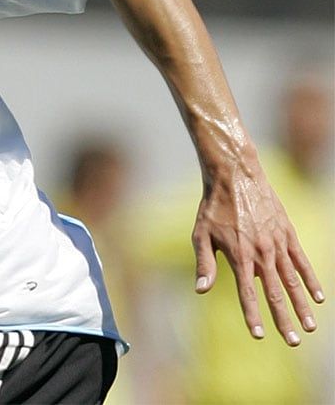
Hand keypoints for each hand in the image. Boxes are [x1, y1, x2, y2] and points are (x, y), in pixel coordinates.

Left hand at [193, 159, 323, 345]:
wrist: (235, 176)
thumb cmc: (213, 207)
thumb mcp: (200, 234)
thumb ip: (204, 263)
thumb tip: (201, 290)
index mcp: (239, 256)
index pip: (248, 294)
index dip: (253, 316)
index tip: (260, 336)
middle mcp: (261, 253)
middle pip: (275, 293)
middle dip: (284, 319)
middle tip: (293, 342)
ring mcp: (277, 244)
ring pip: (292, 281)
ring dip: (301, 305)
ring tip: (309, 327)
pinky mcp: (288, 234)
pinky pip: (301, 261)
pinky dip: (310, 280)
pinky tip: (317, 297)